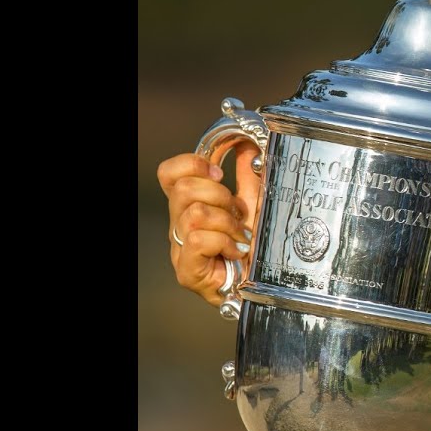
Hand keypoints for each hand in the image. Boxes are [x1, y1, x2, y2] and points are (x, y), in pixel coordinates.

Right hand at [156, 143, 261, 305]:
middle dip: (220, 195)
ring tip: (240, 235)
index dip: (191, 164)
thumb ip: (248, 176)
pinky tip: (236, 251)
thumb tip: (247, 145)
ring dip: (227, 222)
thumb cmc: (255, 248)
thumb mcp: (254, 204)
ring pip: (194, 213)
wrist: (261, 285)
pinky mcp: (186, 269)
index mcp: (190, 205)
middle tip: (238, 213)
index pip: (169, 173)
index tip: (219, 172)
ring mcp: (179, 248)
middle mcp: (179, 224)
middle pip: (183, 189)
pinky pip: (197, 239)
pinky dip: (224, 242)